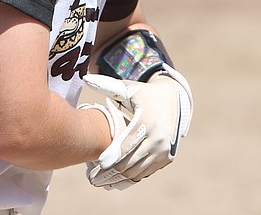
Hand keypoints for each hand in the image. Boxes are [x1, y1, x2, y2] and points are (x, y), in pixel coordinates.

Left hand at [82, 66, 193, 184]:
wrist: (175, 101)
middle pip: (129, 162)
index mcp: (147, 121)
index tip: (98, 162)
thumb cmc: (145, 94)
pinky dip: (129, 180)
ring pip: (137, 172)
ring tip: (99, 182)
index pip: (127, 144)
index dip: (112, 155)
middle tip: (92, 178)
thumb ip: (107, 85)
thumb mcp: (129, 88)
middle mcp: (158, 138)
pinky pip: (145, 174)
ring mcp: (163, 150)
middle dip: (109, 172)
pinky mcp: (166, 158)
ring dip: (117, 179)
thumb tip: (86, 78)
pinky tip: (114, 182)